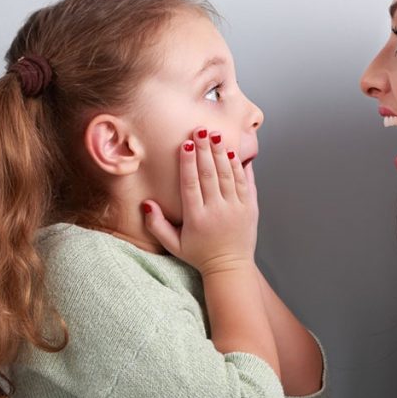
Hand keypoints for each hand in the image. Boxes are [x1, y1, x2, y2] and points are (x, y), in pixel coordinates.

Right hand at [142, 127, 257, 275]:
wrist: (230, 267)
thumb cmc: (200, 255)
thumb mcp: (173, 244)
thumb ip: (157, 224)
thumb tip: (147, 203)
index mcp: (196, 218)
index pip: (191, 184)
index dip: (188, 163)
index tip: (186, 145)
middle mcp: (217, 211)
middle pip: (209, 174)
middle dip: (204, 150)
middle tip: (200, 130)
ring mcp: (235, 208)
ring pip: (228, 175)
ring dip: (221, 153)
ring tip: (215, 135)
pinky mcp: (250, 208)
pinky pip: (245, 183)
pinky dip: (239, 166)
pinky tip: (232, 152)